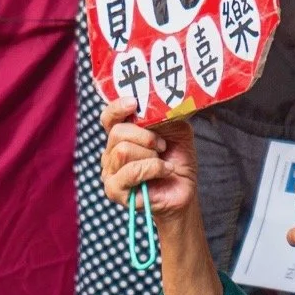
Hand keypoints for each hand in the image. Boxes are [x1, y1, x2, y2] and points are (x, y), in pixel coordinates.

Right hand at [100, 98, 197, 234]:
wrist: (185, 187)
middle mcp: (111, 153)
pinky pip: (131, 172)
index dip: (118, 108)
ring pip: (123, 151)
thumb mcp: (176, 128)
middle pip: (117, 133)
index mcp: (121, 136)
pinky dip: (153, 168)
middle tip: (162, 145)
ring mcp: (110, 173)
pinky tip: (165, 170)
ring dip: (150, 155)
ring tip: (163, 161)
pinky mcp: (115, 191)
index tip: (134, 103)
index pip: (109, 118)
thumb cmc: (177, 157)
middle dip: (145, 137)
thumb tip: (154, 102)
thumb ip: (163, 114)